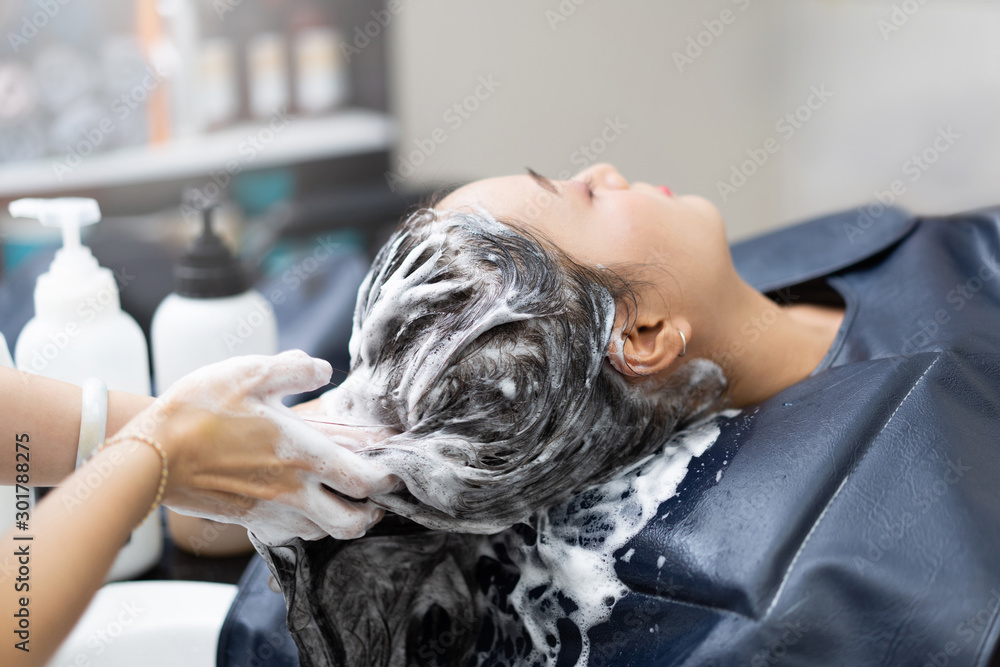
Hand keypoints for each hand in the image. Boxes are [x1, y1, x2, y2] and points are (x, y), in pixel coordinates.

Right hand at [117, 351, 398, 543]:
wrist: (148, 455)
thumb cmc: (198, 411)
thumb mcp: (248, 372)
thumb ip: (293, 369)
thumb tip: (324, 369)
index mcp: (302, 453)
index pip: (364, 479)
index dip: (387, 478)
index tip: (395, 469)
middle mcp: (293, 490)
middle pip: (352, 522)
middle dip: (372, 513)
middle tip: (376, 495)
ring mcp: (270, 511)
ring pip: (323, 532)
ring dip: (340, 520)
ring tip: (343, 498)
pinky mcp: (248, 520)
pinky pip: (292, 533)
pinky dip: (308, 525)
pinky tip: (303, 505)